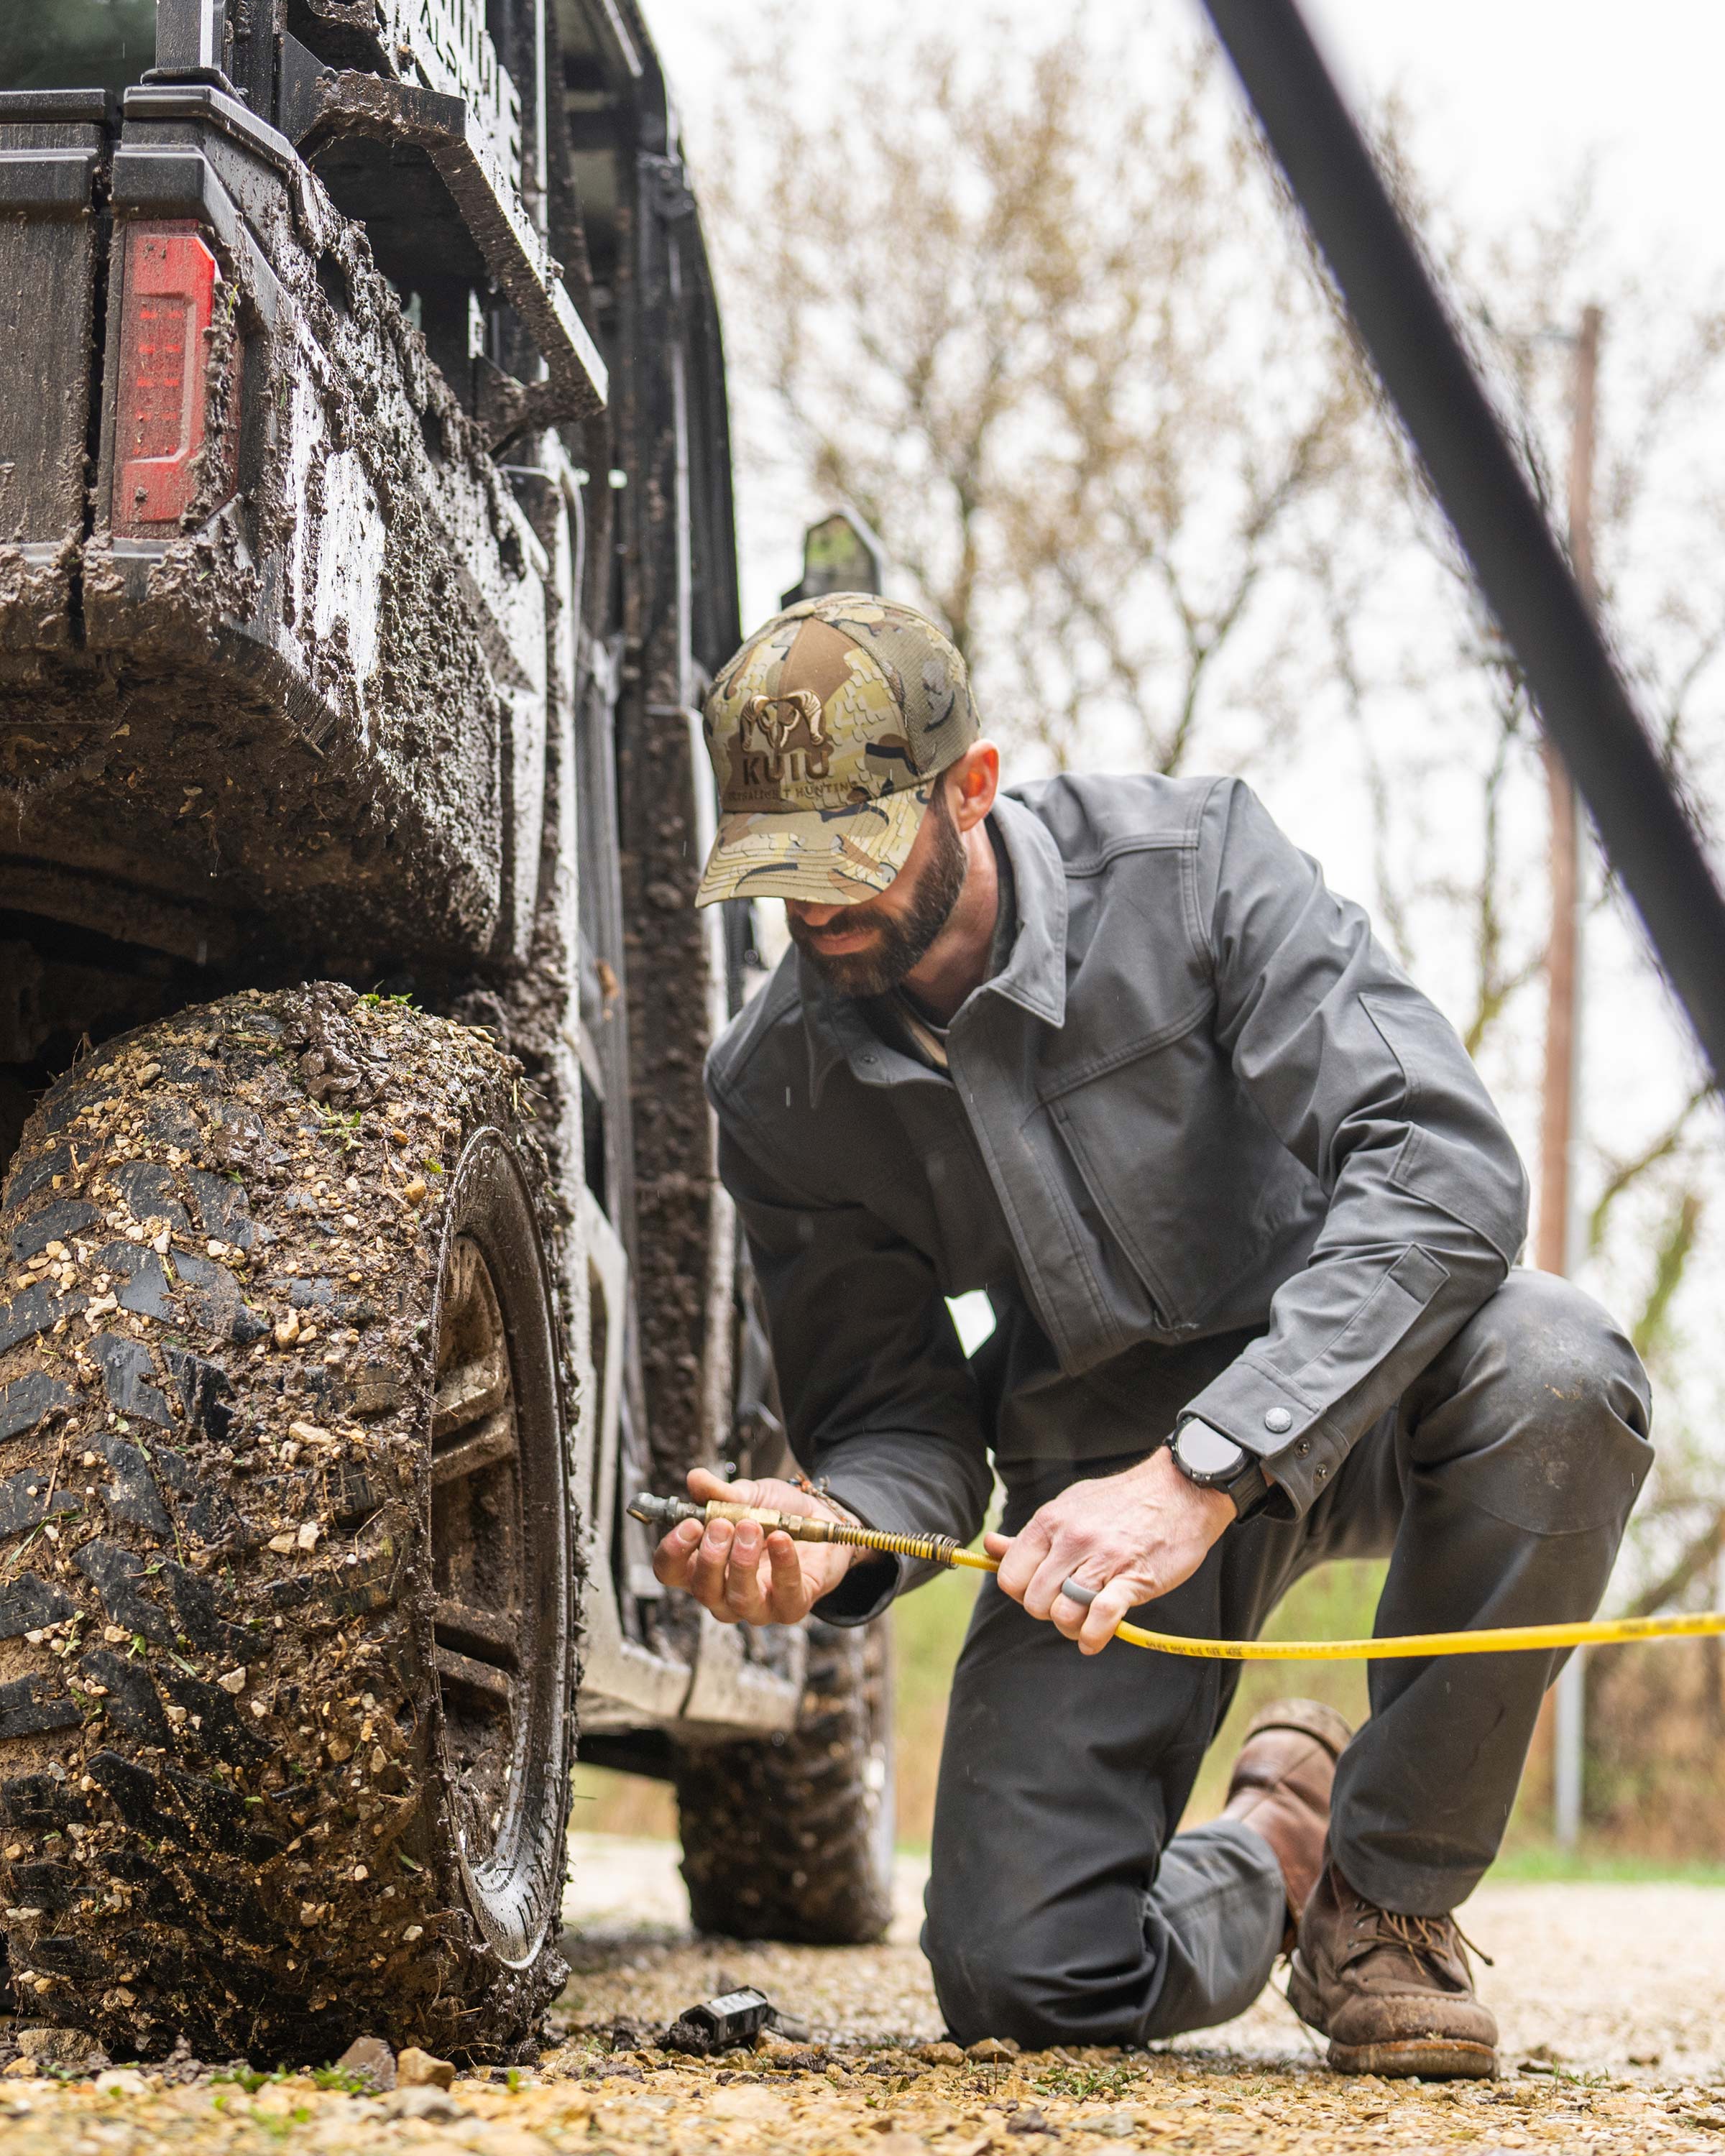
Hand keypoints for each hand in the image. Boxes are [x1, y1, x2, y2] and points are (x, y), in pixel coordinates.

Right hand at [650, 1467, 855, 1624]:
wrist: (822, 1518)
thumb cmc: (776, 1512)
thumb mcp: (748, 1496)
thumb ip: (721, 1493)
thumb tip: (695, 1479)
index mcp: (702, 1564)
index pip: (671, 1571)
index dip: (673, 1552)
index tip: (691, 1524)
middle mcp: (723, 1591)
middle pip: (702, 1590)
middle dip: (710, 1557)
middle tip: (723, 1525)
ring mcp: (756, 1605)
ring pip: (739, 1600)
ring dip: (742, 1562)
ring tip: (753, 1527)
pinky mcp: (790, 1608)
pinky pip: (784, 1597)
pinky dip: (783, 1566)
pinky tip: (781, 1538)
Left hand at [985, 1446, 1233, 1655]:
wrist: (1181, 1490)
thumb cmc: (1123, 1502)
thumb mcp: (1070, 1507)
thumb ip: (1032, 1534)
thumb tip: (990, 1547)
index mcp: (1050, 1521)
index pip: (1010, 1576)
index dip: (1021, 1593)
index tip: (1041, 1591)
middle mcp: (1071, 1539)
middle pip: (1034, 1601)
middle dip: (1047, 1612)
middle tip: (1068, 1605)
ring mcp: (1102, 1559)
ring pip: (1063, 1613)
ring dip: (1071, 1627)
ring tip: (1084, 1620)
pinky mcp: (1133, 1577)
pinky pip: (1100, 1618)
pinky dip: (1094, 1637)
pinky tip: (1094, 1640)